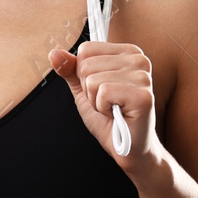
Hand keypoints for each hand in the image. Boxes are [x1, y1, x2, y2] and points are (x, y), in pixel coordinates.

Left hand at [49, 40, 162, 182]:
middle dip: (89, 90)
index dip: (84, 76)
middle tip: (108, 103)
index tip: (102, 91)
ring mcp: (143, 77)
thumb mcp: (83, 90)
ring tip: (113, 109)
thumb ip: (70, 69)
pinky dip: (102, 109)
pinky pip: (103, 92)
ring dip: (96, 101)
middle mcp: (139, 59)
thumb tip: (54, 53)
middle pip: (86, 64)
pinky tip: (118, 115)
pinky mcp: (143, 96)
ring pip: (93, 80)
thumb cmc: (108, 118)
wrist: (127, 148)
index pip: (86, 50)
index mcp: (128, 52)